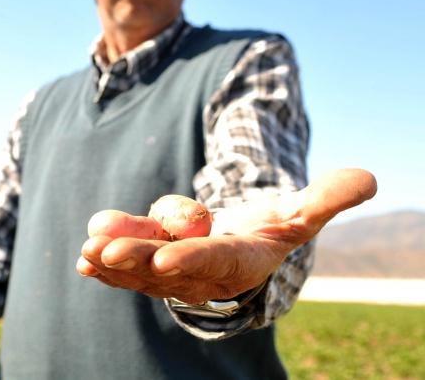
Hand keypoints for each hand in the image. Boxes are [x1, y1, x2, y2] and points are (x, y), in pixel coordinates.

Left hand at [76, 169, 376, 303]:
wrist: (241, 246)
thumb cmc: (271, 228)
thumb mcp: (301, 212)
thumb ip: (327, 197)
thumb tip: (367, 178)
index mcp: (240, 261)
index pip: (213, 262)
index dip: (189, 260)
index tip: (161, 259)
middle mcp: (202, 272)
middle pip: (165, 266)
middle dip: (135, 259)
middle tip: (105, 251)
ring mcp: (173, 271)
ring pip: (139, 266)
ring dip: (112, 260)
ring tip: (86, 252)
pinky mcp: (150, 264)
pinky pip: (127, 269)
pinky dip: (105, 265)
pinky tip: (82, 260)